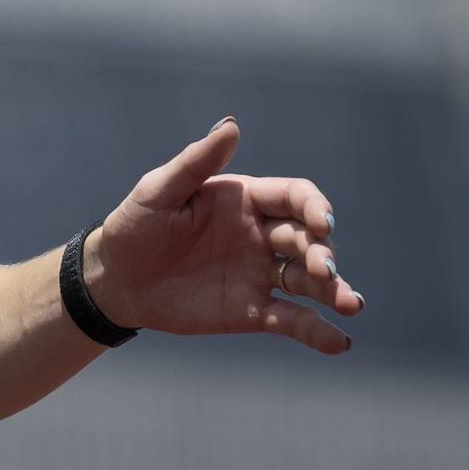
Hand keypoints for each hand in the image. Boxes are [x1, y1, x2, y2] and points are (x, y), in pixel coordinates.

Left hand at [86, 117, 362, 354]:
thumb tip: (231, 125)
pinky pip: (293, 320)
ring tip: (352, 304)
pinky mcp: (253, 310)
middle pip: (308, 240)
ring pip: (310, 281)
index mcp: (245, 200)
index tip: (320, 222)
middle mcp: (262, 235)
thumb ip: (196, 162)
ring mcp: (260, 273)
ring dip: (336, 291)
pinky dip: (319, 332)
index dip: (315, 207)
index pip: (295, 197)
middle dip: (323, 252)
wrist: (116, 278)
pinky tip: (340, 344)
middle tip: (323, 268)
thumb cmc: (135, 225)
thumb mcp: (159, 191)